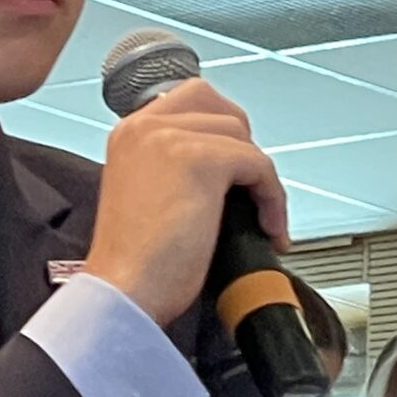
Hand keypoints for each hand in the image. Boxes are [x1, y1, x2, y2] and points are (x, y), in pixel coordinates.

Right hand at [85, 78, 289, 329]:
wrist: (124, 294)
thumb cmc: (135, 269)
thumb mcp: (147, 201)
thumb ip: (172, 173)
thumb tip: (221, 175)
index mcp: (130, 135)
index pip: (188, 102)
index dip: (220, 132)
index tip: (234, 170)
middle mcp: (144, 127)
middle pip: (217, 105)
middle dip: (244, 143)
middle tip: (251, 188)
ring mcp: (169, 138)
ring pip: (242, 137)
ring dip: (262, 180)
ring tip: (260, 221)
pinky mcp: (198, 159)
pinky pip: (258, 163)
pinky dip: (273, 198)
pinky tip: (268, 229)